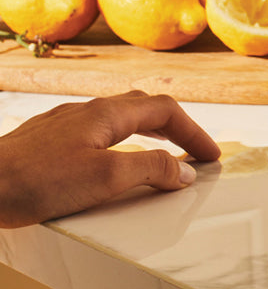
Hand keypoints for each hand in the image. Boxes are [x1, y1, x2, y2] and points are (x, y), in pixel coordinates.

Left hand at [0, 91, 219, 227]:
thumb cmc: (36, 182)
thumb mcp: (104, 179)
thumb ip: (150, 170)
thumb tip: (184, 171)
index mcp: (109, 113)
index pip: (167, 111)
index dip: (195, 132)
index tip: (211, 156)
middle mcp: (89, 109)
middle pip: (145, 106)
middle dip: (176, 126)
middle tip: (193, 150)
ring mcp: (66, 122)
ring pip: (119, 117)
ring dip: (148, 131)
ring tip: (160, 151)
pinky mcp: (47, 139)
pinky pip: (96, 131)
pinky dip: (120, 141)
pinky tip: (109, 160)